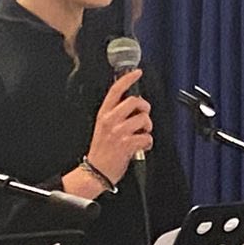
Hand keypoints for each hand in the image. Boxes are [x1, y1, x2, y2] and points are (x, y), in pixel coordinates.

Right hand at [87, 69, 152, 183]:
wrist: (95, 172)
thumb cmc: (101, 151)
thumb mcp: (102, 127)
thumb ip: (115, 114)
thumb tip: (134, 105)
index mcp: (103, 114)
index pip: (116, 90)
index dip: (128, 79)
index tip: (137, 72)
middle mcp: (110, 121)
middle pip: (135, 101)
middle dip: (145, 108)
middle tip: (143, 117)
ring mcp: (119, 132)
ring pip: (144, 119)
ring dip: (147, 127)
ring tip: (141, 134)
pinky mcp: (127, 144)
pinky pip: (147, 137)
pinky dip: (148, 143)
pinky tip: (141, 146)